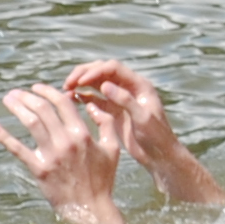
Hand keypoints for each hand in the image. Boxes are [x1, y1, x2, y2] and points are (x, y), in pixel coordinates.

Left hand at [0, 81, 128, 223]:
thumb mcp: (112, 149)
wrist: (91, 208)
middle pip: (43, 110)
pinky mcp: (38, 169)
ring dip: (17, 107)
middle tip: (16, 92)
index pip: (63, 103)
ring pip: (30, 123)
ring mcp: (51, 155)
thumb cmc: (102, 179)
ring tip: (7, 99)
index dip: (48, 91)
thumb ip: (106, 124)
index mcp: (83, 134)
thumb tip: (91, 104)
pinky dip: (3, 136)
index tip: (36, 87)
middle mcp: (66, 141)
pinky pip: (17, 149)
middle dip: (27, 96)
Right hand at [63, 58, 220, 202]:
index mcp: (139, 85)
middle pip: (102, 71)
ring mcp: (118, 98)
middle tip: (67, 84)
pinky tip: (71, 100)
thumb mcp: (143, 118)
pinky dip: (82, 96)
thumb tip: (104, 85)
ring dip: (80, 84)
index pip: (113, 68)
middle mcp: (127, 87)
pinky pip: (93, 98)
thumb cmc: (156, 137)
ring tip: (65, 91)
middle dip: (83, 74)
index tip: (80, 82)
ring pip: (95, 83)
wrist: (159, 155)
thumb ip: (125, 100)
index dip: (95, 71)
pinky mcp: (111, 110)